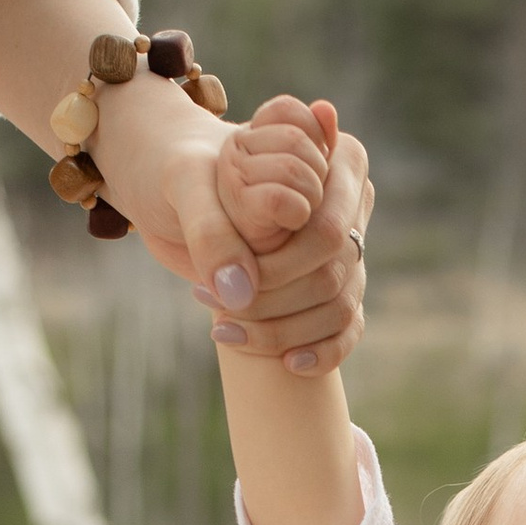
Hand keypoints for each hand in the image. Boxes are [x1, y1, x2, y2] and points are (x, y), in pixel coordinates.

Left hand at [107, 86, 373, 380]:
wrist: (177, 188)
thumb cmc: (185, 173)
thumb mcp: (185, 186)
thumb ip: (212, 228)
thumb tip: (239, 292)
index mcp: (333, 161)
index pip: (327, 229)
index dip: (284, 263)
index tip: (233, 277)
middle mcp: (348, 205)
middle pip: (334, 272)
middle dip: (275, 299)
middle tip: (213, 304)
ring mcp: (345, 249)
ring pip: (340, 305)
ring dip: (285, 329)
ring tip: (222, 330)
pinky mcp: (333, 286)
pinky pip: (347, 327)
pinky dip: (324, 350)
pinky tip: (289, 363)